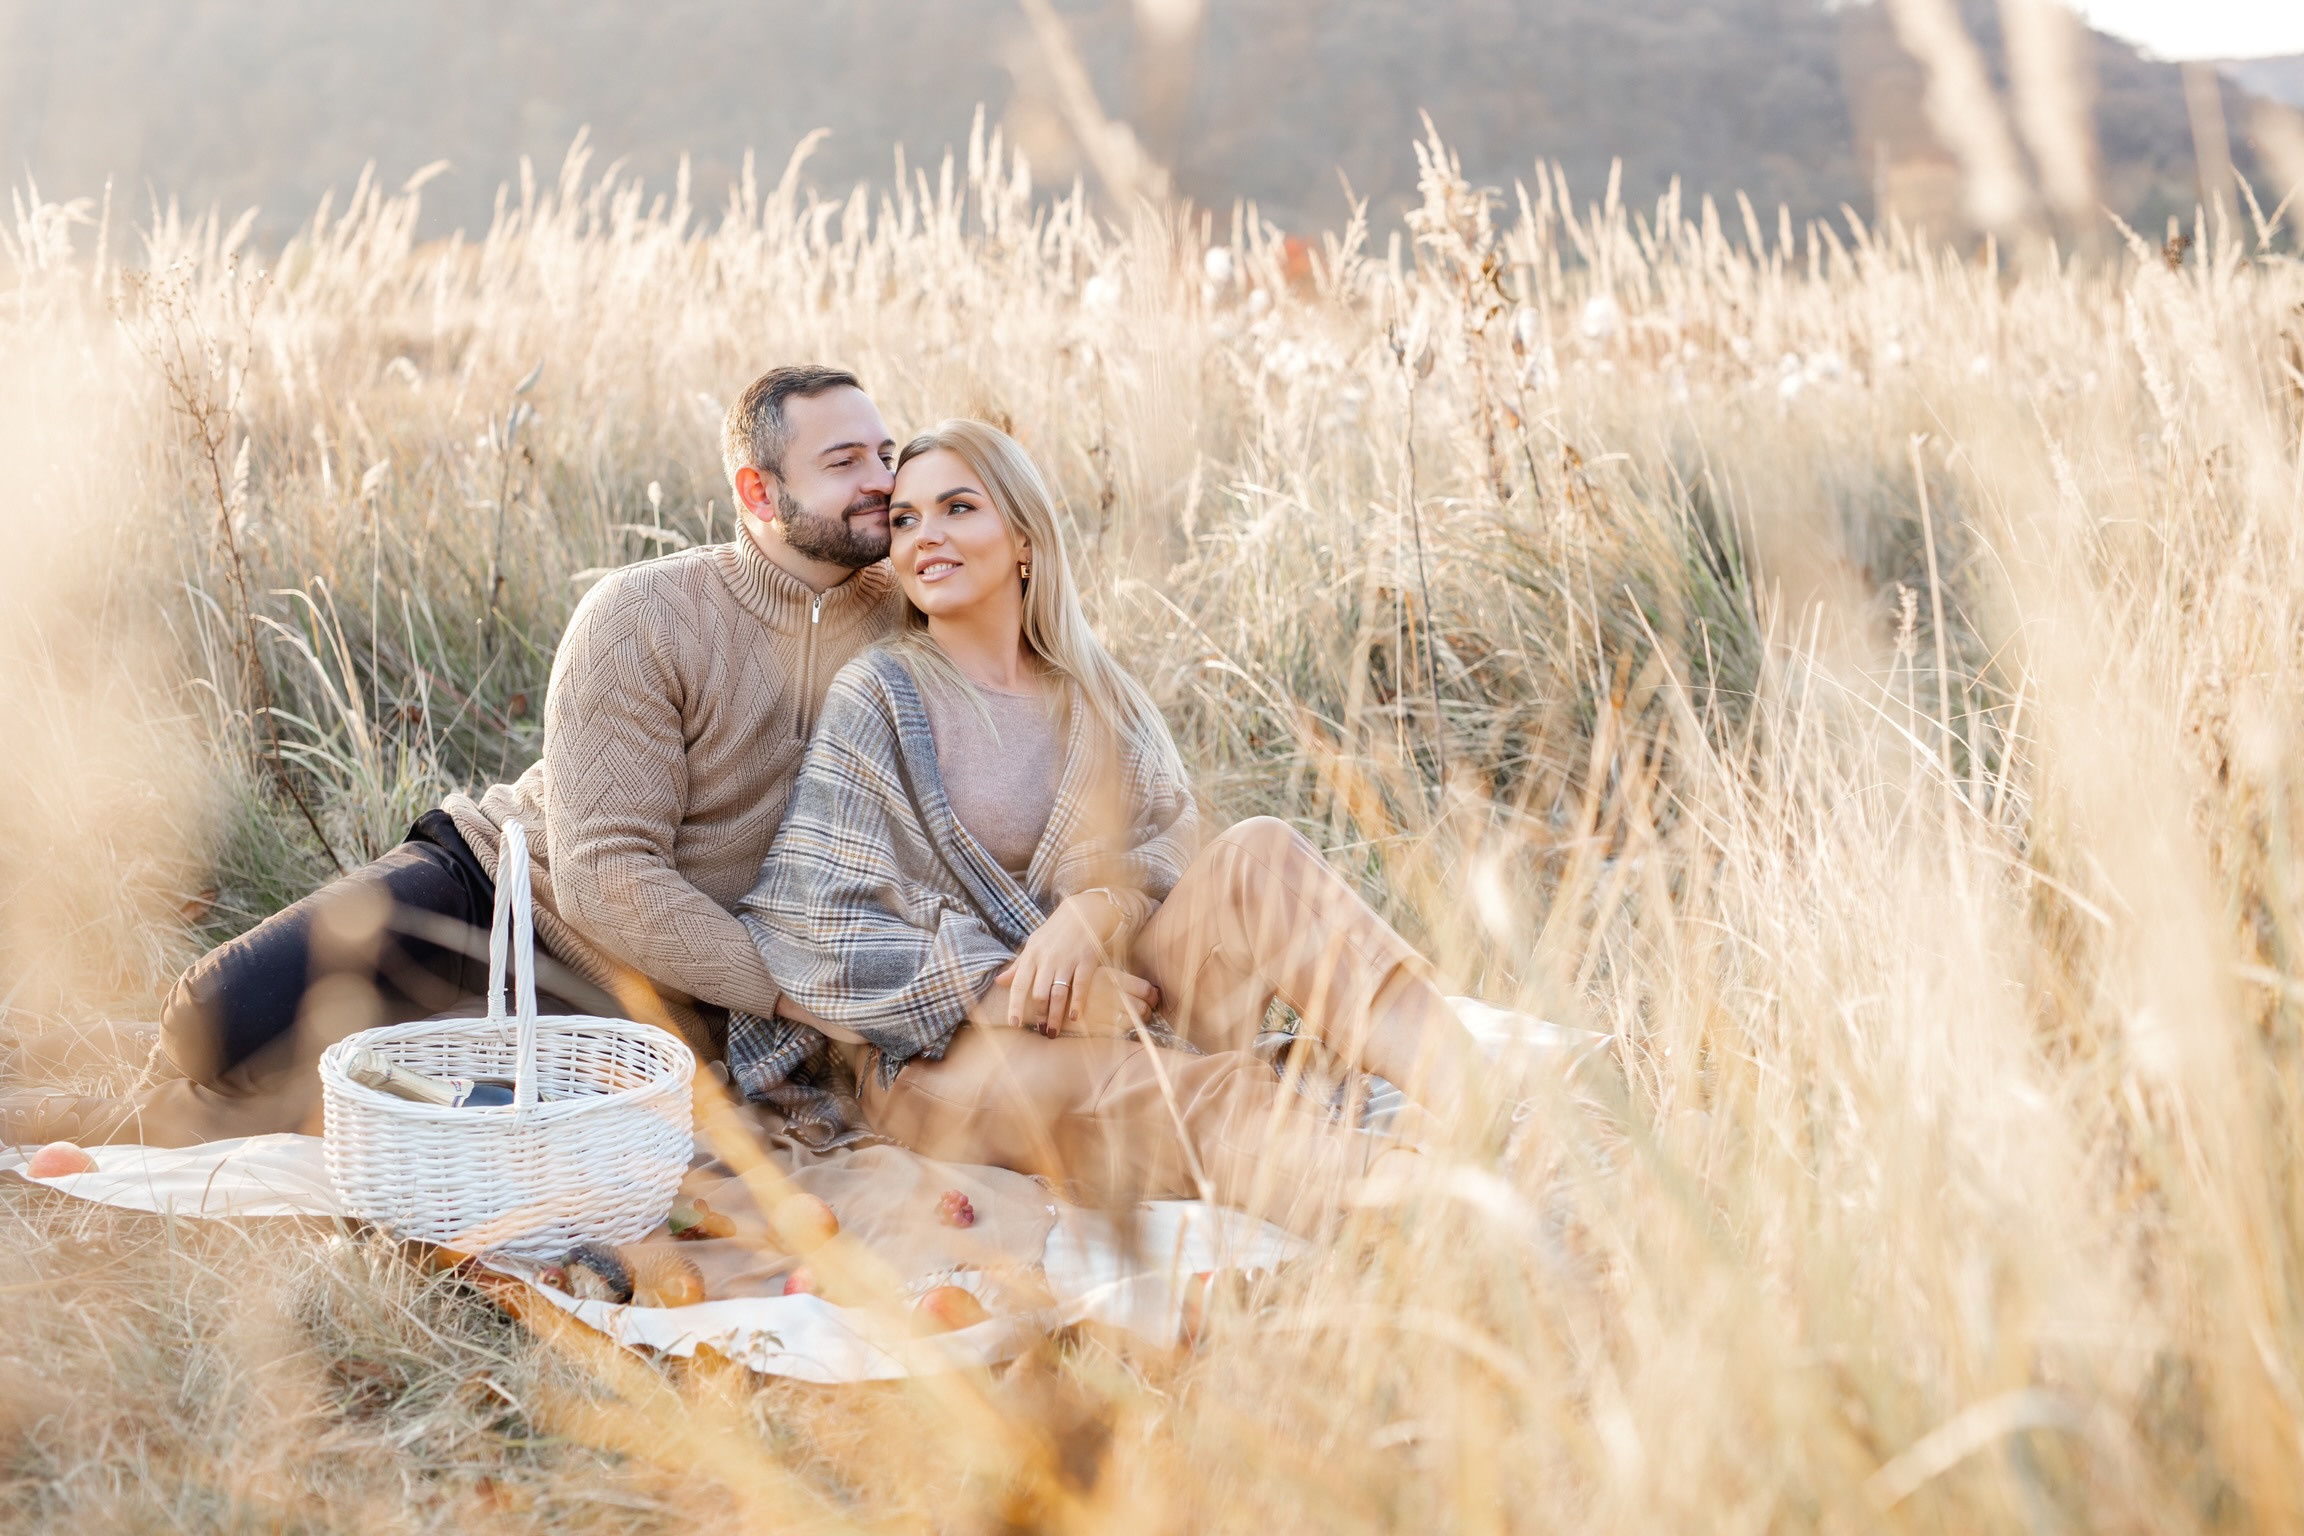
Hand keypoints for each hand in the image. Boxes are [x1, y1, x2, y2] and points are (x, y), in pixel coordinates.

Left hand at [995, 891, 1124, 1034]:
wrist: (1084, 912)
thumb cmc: (1055, 931)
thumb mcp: (1033, 944)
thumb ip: (1018, 965)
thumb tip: (998, 982)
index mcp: (1032, 954)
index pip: (1019, 984)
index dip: (1014, 1006)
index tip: (1014, 1024)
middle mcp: (1048, 958)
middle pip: (1039, 993)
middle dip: (1039, 1016)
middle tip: (1042, 1032)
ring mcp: (1068, 959)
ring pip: (1058, 993)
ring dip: (1055, 1015)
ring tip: (1054, 1031)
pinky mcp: (1087, 960)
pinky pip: (1080, 986)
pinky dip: (1077, 1003)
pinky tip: (1074, 1017)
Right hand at [1064, 966, 1158, 1037]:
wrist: (1044, 1001)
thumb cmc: (1073, 986)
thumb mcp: (1095, 973)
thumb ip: (1120, 980)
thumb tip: (1151, 990)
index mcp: (1109, 976)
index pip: (1144, 988)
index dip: (1152, 996)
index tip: (1151, 999)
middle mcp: (1106, 994)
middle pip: (1142, 1007)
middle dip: (1147, 1012)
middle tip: (1145, 1012)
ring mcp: (1100, 1012)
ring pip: (1132, 1022)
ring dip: (1137, 1023)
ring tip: (1133, 1020)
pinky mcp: (1093, 1028)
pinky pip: (1118, 1032)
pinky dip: (1122, 1031)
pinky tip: (1117, 1025)